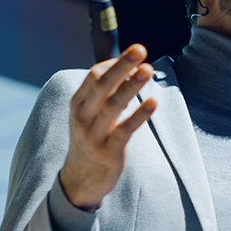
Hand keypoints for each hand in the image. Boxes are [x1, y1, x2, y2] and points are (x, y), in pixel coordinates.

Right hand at [59, 44, 156, 210]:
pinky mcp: (108, 151)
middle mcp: (83, 116)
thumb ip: (104, 95)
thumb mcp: (88, 116)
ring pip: (113, 104)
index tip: (134, 56)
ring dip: (131, 85)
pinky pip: (125, 130)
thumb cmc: (90, 141)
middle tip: (139, 49)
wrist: (79, 181)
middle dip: (121, 65)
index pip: (94, 76)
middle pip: (102, 85)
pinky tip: (153, 103)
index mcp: (78, 104)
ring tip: (148, 69)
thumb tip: (128, 69)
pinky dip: (139, 115)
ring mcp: (94, 135)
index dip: (115, 63)